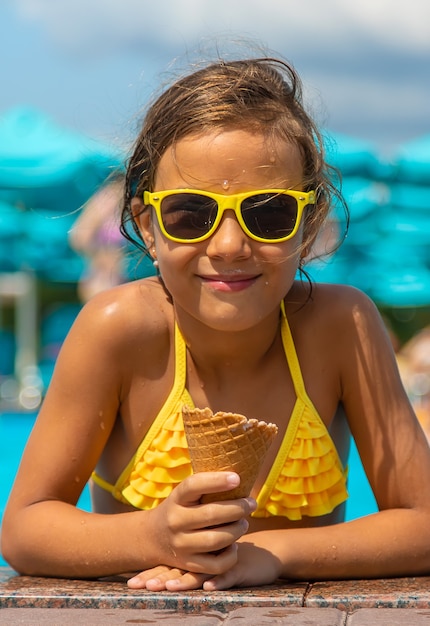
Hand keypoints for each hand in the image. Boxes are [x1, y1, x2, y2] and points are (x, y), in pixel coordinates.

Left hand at [128, 541, 281, 591]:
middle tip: (141, 585)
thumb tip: (159, 579)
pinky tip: (209, 587)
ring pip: (200, 573)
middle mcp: (203, 558)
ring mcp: (220, 563)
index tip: (131, 583)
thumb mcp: (207, 562)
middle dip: (159, 578)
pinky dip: (219, 582)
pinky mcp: (238, 568)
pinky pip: (228, 575)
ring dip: (184, 581)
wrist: (261, 554)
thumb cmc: (229, 559)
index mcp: (193, 557)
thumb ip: (186, 566)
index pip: (167, 566)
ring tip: (168, 587)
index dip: (150, 574)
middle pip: (178, 569)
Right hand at [145, 472, 255, 575]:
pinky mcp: (188, 564)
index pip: (194, 485)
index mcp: (176, 498)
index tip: (237, 478)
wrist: (152, 537)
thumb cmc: (180, 509)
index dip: (216, 481)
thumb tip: (238, 477)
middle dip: (238, 508)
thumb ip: (205, 486)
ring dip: (237, 530)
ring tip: (244, 523)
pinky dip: (231, 556)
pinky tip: (234, 545)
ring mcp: (181, 545)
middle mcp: (175, 521)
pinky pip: (216, 565)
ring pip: (216, 540)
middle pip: (211, 514)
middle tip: (251, 503)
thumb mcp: (184, 494)